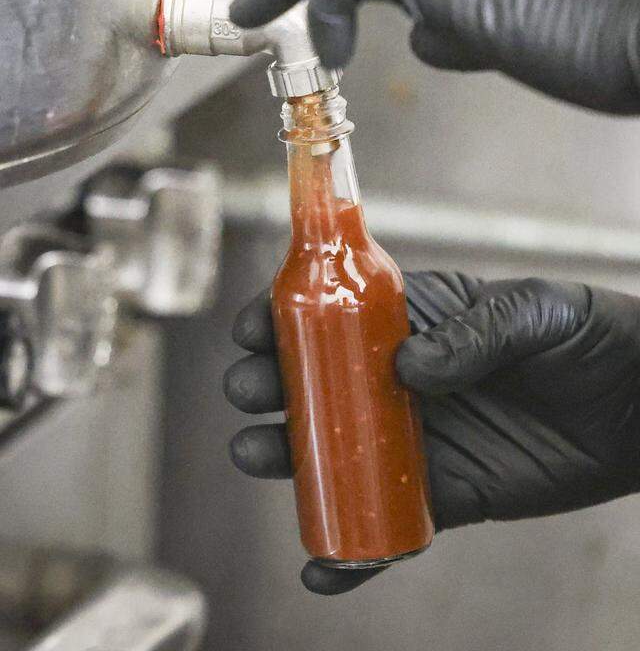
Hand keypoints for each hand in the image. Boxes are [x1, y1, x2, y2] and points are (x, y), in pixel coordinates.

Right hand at [224, 272, 639, 594]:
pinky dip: (351, 550)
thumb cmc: (586, 336)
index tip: (254, 328)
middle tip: (252, 391)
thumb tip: (410, 369)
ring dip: (288, 459)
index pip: (333, 313)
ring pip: (335, 453)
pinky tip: (322, 566)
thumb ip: (475, 332)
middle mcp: (399, 380)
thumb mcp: (534, 312)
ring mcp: (416, 439)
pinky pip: (387, 523)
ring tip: (259, 454)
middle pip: (317, 382)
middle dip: (271, 384)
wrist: (638, 408)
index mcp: (412, 321)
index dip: (285, 316)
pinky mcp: (444, 495)